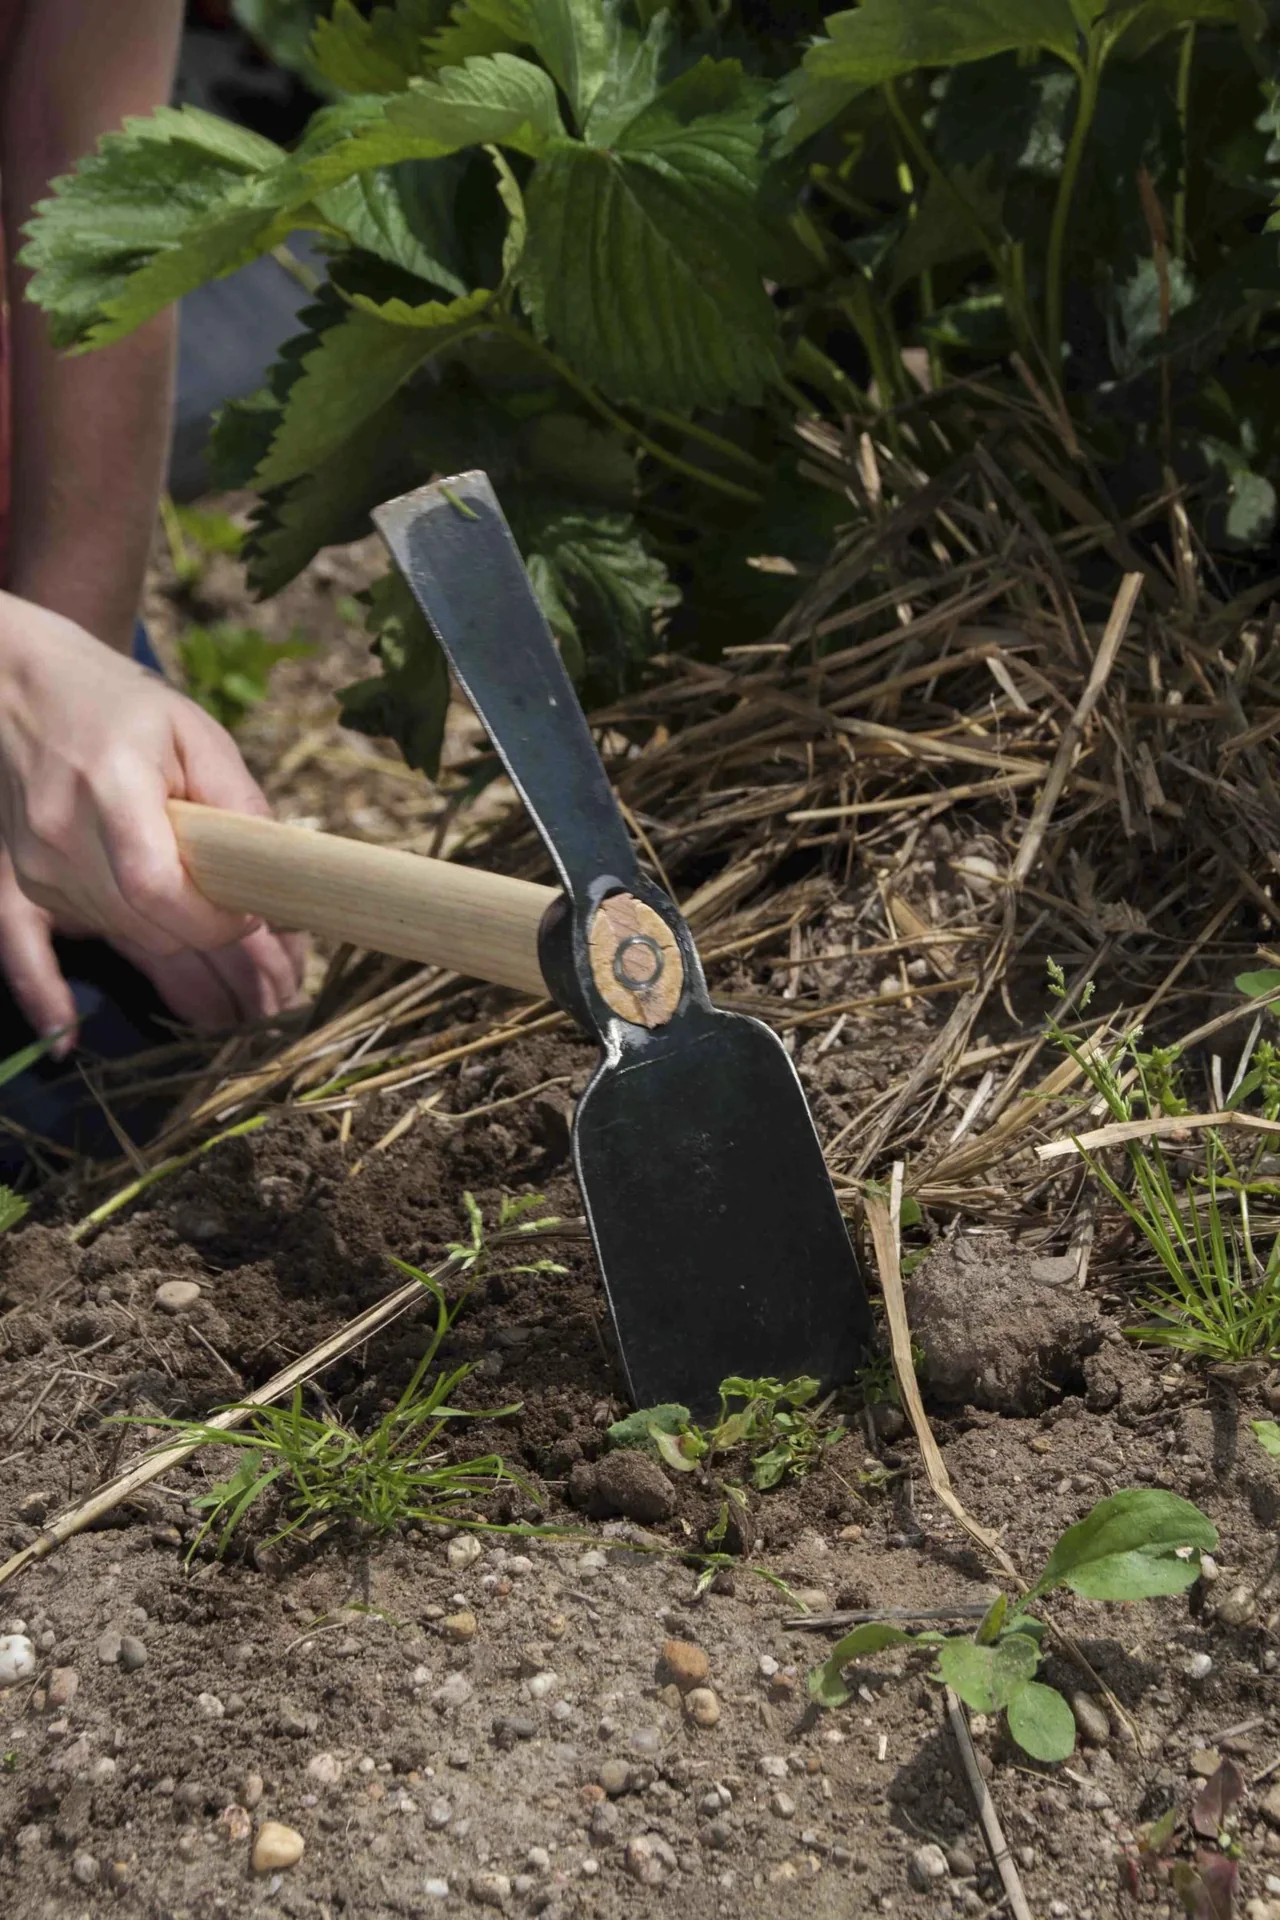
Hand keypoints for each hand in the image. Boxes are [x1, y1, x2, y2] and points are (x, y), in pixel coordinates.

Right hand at [0, 594, 305, 1043]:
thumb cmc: (123, 706)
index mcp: (112, 783)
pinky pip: (21, 947)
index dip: (214, 920)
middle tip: (272, 978)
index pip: (159, 884)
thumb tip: (285, 882)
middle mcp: (64, 830)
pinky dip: (43, 994)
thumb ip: (241, 804)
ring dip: (178, 970)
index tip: (256, 921)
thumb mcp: (196, 735)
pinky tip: (66, 1039)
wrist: (23, 686)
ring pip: (118, 939)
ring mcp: (34, 860)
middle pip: (147, 924)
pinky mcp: (17, 879)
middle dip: (216, 955)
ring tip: (240, 999)